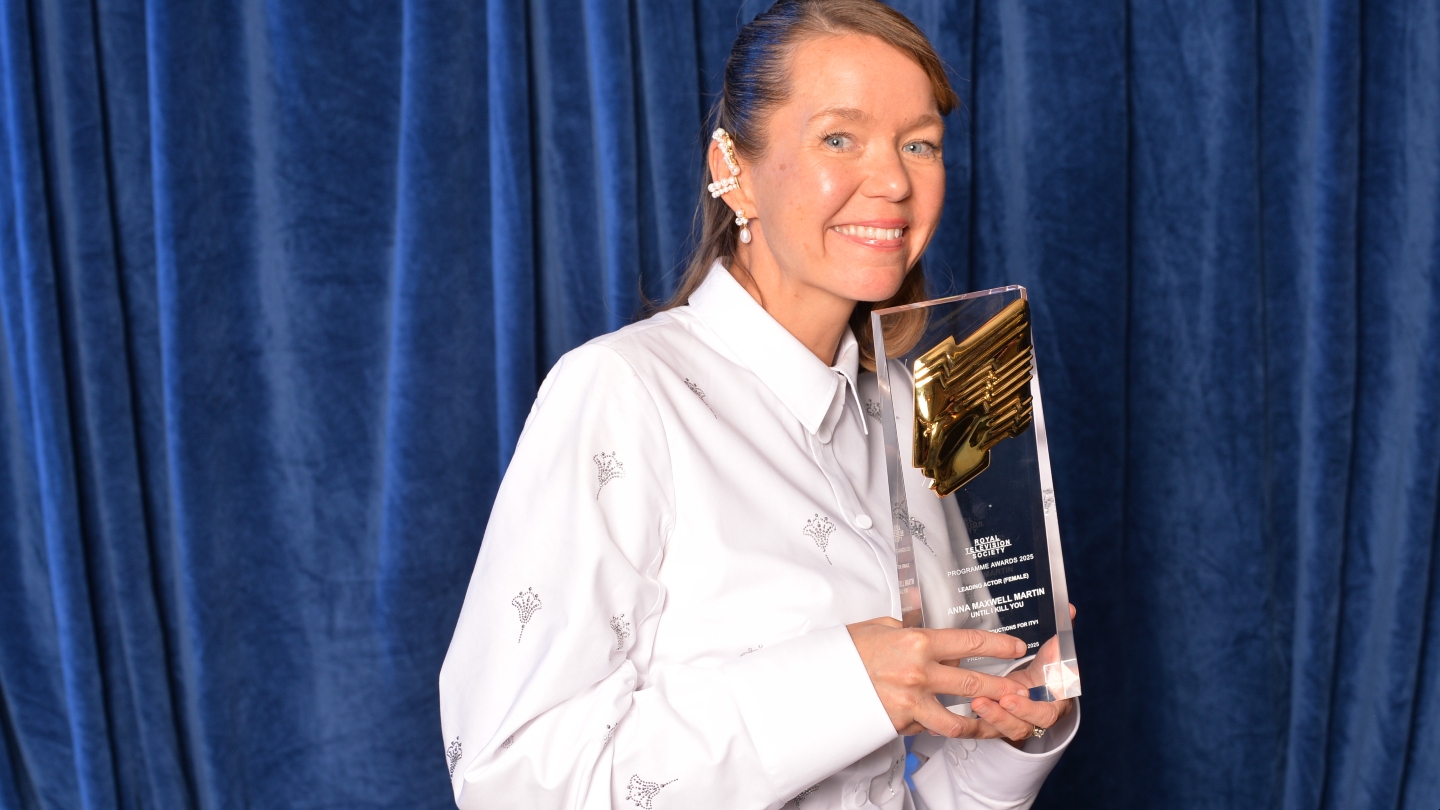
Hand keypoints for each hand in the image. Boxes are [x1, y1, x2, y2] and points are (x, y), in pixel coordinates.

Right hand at [846, 618, 1029, 737]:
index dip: (998, 646)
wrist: (819, 678)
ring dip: (980, 722)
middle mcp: (919, 674)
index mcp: (917, 643)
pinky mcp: (899, 724)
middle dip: (1003, 688)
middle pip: (974, 685)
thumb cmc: (849, 649)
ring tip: (994, 720)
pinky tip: (947, 724)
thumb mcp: (882, 627)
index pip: (969, 643)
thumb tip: (933, 637)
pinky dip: (938, 726)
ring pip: (958, 721)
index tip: (1016, 647)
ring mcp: (910, 703)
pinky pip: (928, 728)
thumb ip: (912, 632)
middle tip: (1021, 689)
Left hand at [969, 604, 1077, 746]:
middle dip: (1003, 716)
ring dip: (991, 718)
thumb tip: (1068, 608)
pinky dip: (978, 724)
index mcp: (1056, 702)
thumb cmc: (1048, 669)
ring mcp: (1021, 724)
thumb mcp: (1054, 652)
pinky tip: (963, 713)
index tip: (1010, 697)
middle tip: (982, 701)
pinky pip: (991, 732)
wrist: (1041, 687)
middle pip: (1023, 727)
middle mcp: (1038, 717)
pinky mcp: (1004, 727)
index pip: (1047, 713)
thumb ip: (1061, 632)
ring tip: (974, 702)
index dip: (1029, 709)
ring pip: (1007, 731)